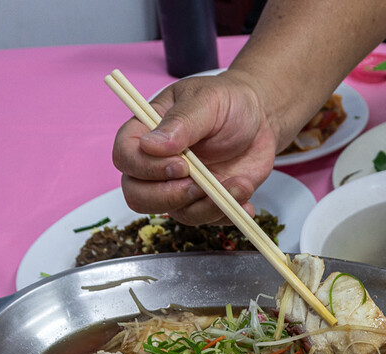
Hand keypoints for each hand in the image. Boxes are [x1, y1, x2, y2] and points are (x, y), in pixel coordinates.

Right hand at [112, 70, 278, 224]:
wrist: (260, 118)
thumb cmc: (226, 101)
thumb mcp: (206, 101)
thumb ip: (180, 122)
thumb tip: (151, 146)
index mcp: (146, 133)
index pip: (125, 158)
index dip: (146, 168)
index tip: (181, 165)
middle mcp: (157, 165)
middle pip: (138, 196)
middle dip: (170, 197)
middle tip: (201, 185)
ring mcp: (180, 186)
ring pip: (177, 213)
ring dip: (208, 207)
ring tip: (240, 185)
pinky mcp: (204, 201)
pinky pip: (208, 220)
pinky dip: (227, 216)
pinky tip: (247, 205)